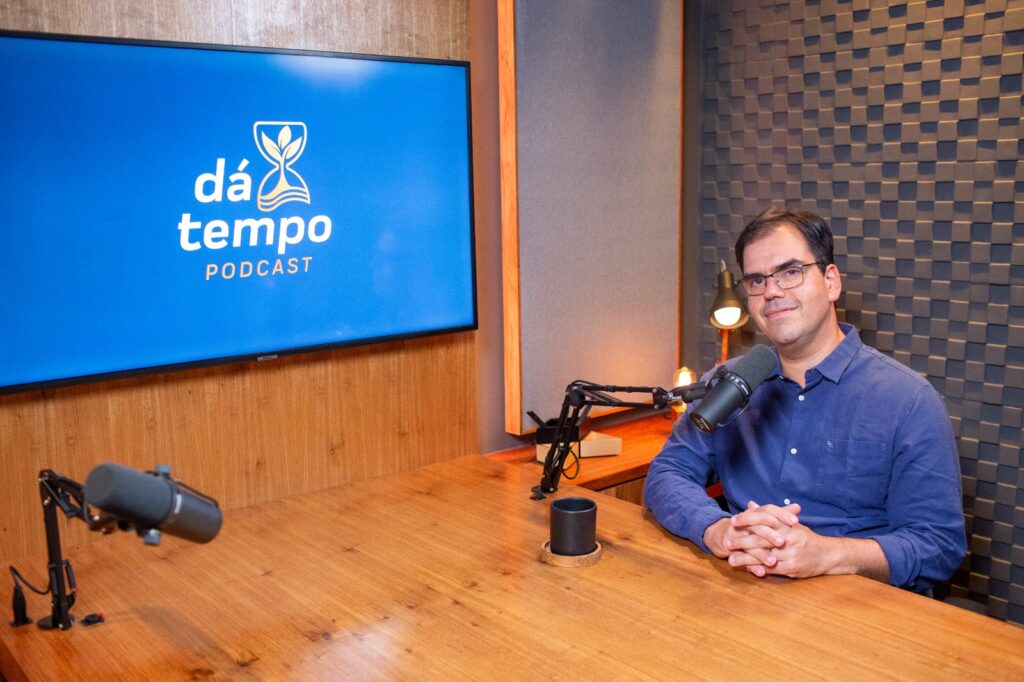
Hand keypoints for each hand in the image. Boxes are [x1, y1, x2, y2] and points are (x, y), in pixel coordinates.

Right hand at [703, 501, 798, 562]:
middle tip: (783, 542)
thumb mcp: (765, 520)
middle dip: (770, 535)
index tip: (796, 521)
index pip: (768, 510)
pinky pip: (741, 559)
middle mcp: (744, 523)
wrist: (722, 535)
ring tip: (773, 561)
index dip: (781, 514)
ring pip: (749, 545)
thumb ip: (781, 514)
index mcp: (754, 513)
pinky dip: (751, 567)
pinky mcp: (730, 550)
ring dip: (761, 554)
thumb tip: (798, 507)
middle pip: (757, 527)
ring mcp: (735, 536)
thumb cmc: (750, 528)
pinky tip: (761, 573)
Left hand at [726, 502, 887, 580]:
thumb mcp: (788, 523)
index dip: (747, 520)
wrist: (827, 555)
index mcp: (787, 525)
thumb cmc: (805, 538)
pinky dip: (757, 569)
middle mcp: (788, 538)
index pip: (764, 519)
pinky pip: (771, 569)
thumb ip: (768, 514)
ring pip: (763, 556)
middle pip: (761, 539)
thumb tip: (750, 503)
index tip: (732, 521)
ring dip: (745, 559)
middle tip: (726, 542)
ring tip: (731, 560)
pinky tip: (746, 569)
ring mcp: (790, 554)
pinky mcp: (791, 568)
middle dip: (741, 541)